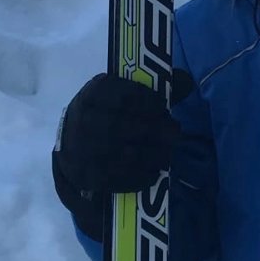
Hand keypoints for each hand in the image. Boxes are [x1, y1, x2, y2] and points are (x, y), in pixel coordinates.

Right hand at [52, 72, 182, 240]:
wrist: (73, 143)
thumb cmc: (105, 112)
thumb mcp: (120, 93)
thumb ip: (153, 88)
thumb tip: (187, 81)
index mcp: (92, 95)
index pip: (120, 95)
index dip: (145, 100)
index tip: (163, 105)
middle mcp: (84, 122)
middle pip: (122, 126)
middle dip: (155, 129)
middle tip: (175, 132)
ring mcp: (84, 151)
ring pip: (124, 156)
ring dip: (153, 156)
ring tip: (168, 153)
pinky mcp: (89, 176)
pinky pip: (119, 179)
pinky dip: (141, 177)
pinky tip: (155, 172)